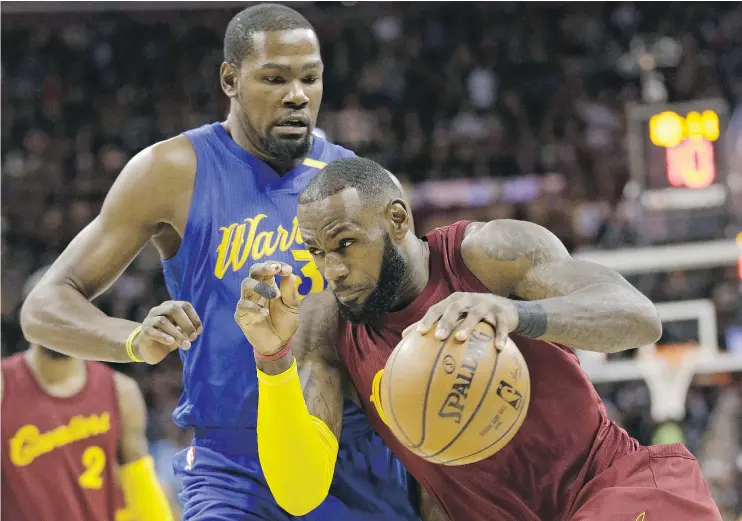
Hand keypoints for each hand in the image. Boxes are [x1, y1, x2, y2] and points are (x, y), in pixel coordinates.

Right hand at [133, 301, 202, 363]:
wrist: (149, 349)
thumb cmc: (168, 338)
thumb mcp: (181, 333)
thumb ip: (187, 331)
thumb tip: (194, 333)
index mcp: (170, 306)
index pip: (185, 305)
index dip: (194, 317)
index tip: (199, 331)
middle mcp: (159, 310)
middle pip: (174, 309)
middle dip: (186, 324)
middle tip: (193, 338)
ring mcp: (149, 319)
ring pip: (163, 321)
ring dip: (176, 334)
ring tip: (185, 345)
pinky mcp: (144, 331)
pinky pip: (152, 331)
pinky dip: (163, 336)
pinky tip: (171, 342)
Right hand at [234, 261, 299, 355]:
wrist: (279, 343)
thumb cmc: (285, 322)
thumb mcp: (292, 307)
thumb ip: (289, 292)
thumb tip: (290, 274)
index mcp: (269, 285)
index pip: (268, 269)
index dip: (276, 266)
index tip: (287, 270)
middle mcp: (257, 290)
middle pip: (254, 271)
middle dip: (263, 268)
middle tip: (275, 269)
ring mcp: (248, 301)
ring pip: (246, 284)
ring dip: (260, 286)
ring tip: (273, 295)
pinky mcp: (241, 314)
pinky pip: (243, 305)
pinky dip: (254, 306)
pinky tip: (265, 312)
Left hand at [402, 292, 518, 348]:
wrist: (506, 309)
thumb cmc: (472, 316)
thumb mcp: (455, 317)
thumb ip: (432, 325)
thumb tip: (404, 337)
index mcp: (454, 301)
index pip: (437, 308)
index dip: (428, 319)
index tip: (419, 333)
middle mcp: (469, 300)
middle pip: (455, 308)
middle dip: (446, 321)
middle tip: (438, 337)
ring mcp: (486, 305)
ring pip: (476, 314)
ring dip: (468, 326)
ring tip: (461, 339)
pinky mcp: (503, 314)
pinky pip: (502, 325)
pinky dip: (500, 335)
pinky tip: (499, 348)